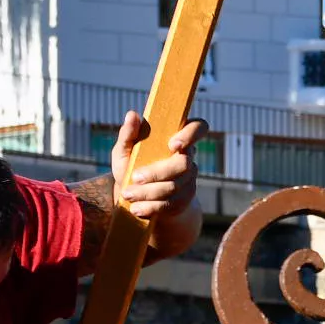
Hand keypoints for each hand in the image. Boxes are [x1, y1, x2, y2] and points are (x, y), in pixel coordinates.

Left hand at [110, 110, 207, 237]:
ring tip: (128, 195)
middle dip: (157, 172)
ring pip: (174, 187)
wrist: (138, 198)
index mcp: (178, 139)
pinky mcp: (184, 200)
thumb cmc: (132, 167)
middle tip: (135, 178)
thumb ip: (128, 135)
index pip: (199, 128)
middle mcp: (188, 158)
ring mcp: (189, 181)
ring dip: (148, 192)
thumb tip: (132, 114)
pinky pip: (171, 204)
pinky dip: (151, 207)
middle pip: (183, 164)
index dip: (191, 135)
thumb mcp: (125, 151)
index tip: (172, 144)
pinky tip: (136, 209)